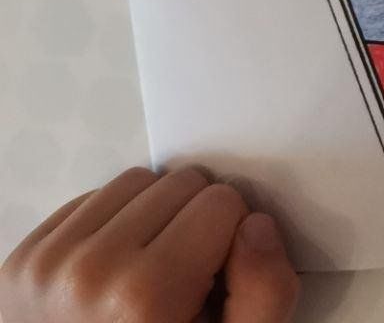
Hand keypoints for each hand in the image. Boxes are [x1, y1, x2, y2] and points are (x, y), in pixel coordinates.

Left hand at [0, 167, 298, 322]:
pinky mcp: (23, 259)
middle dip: (196, 223)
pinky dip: (114, 224)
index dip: (231, 238)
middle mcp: (90, 272)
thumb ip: (265, 293)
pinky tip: (118, 269)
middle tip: (186, 277)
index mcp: (147, 296)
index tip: (215, 278)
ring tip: (153, 268)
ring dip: (155, 215)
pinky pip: (92, 199)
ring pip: (137, 182)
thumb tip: (257, 225)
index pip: (222, 201)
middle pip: (181, 183)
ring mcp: (48, 263)